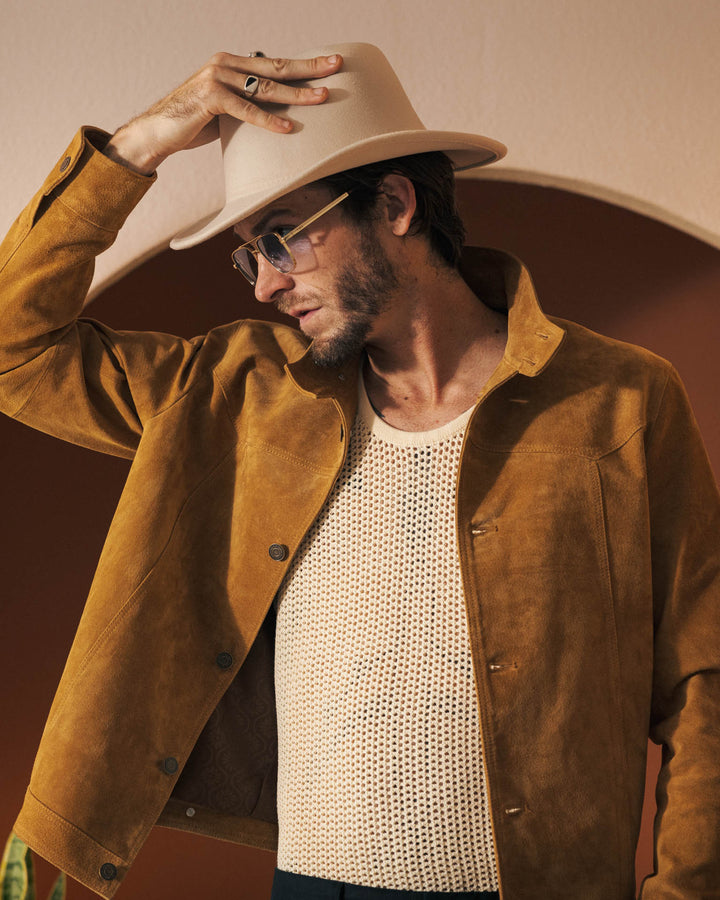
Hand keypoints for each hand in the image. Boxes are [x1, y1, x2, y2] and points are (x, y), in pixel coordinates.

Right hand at [104, 51, 341, 174]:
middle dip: (309, 68)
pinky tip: (288, 128)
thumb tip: (274, 111)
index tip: (329, 63)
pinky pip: (246, 110)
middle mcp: (226, 64)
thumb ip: (247, 102)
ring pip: (265, 87)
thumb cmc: (193, 123)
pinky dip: (268, 120)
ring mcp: (217, 77)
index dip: (303, 63)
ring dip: (296, 94)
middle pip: (276, 67)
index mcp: (232, 64)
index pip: (274, 63)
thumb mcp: (226, 109)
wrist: (158, 132)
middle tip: (336, 66)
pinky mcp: (210, 97)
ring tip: (322, 98)